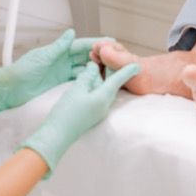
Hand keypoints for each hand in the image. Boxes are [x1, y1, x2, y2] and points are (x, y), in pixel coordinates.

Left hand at [0, 29, 108, 113]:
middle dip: (100, 54)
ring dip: (95, 67)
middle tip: (115, 55)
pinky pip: (77, 78)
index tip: (110, 41)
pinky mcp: (59, 83)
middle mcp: (61, 60)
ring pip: (83, 67)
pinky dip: (87, 78)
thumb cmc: (22, 72)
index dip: (95, 43)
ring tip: (110, 68)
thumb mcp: (42, 57)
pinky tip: (97, 80)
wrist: (10, 90)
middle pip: (84, 55)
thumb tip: (71, 32)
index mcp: (57, 51)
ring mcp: (60, 71)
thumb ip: (58, 47)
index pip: (80, 45)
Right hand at [19, 61, 139, 172]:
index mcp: (104, 97)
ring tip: (94, 68)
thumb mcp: (77, 88)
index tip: (138, 65)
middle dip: (110, 72)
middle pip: (111, 84)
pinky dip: (94, 87)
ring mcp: (99, 111)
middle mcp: (105, 105)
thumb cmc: (67, 111)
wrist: (57, 135)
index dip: (127, 71)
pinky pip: (97, 97)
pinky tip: (86, 83)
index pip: (118, 80)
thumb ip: (88, 76)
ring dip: (100, 79)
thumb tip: (94, 67)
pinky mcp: (92, 114)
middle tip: (106, 60)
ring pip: (103, 90)